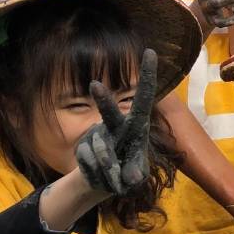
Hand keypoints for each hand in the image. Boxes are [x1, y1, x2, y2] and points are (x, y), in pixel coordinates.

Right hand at [75, 50, 157, 196]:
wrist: (104, 182)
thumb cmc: (128, 170)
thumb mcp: (137, 174)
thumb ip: (136, 172)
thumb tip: (130, 178)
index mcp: (136, 125)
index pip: (144, 98)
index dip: (148, 75)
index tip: (150, 52)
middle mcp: (116, 125)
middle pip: (110, 113)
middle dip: (104, 101)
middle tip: (95, 85)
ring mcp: (97, 134)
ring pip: (102, 151)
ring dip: (110, 171)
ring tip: (115, 178)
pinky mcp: (83, 146)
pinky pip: (90, 163)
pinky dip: (99, 176)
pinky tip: (101, 176)